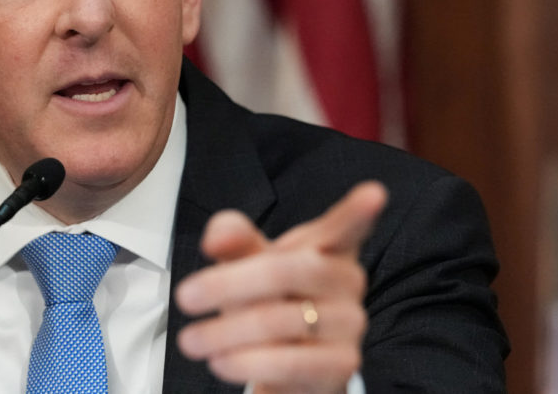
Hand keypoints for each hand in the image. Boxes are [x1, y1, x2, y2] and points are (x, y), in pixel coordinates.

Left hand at [175, 181, 387, 393]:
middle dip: (229, 283)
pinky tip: (220, 362)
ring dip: (226, 331)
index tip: (374, 192)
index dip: (358, 211)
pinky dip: (247, 363)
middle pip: (287, 271)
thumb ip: (233, 239)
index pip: (344, 226)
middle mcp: (348, 281)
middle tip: (184, 296)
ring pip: (283, 320)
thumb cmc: (268, 299)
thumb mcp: (246, 263)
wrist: (285, 362)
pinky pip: (291, 362)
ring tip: (190, 340)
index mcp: (329, 247)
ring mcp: (350, 324)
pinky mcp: (342, 366)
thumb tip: (217, 236)